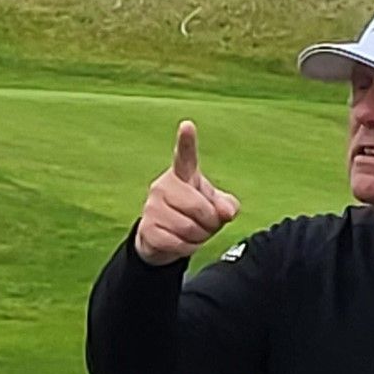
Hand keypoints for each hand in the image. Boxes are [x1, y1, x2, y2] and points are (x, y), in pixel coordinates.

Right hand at [134, 121, 239, 265]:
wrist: (162, 239)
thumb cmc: (193, 214)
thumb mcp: (215, 207)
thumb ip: (227, 206)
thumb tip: (226, 212)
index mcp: (182, 175)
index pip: (185, 156)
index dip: (186, 141)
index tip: (187, 125)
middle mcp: (163, 186)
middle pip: (198, 207)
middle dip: (210, 222)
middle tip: (207, 225)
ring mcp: (151, 207)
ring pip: (188, 228)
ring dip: (199, 237)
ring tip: (194, 234)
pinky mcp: (146, 228)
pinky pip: (177, 243)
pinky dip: (187, 248)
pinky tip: (182, 242)